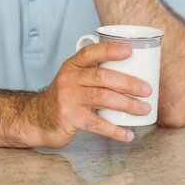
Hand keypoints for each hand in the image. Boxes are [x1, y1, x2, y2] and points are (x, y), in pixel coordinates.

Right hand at [31, 42, 151, 147]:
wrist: (38, 117)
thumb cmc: (64, 97)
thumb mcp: (72, 79)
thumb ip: (93, 73)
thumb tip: (131, 71)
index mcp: (72, 66)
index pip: (91, 53)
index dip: (110, 50)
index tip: (129, 51)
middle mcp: (68, 79)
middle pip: (102, 77)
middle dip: (128, 83)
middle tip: (147, 90)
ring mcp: (68, 98)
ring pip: (103, 98)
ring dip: (127, 104)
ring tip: (144, 109)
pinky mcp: (70, 117)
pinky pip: (97, 124)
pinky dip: (115, 130)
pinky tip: (128, 134)